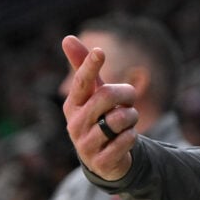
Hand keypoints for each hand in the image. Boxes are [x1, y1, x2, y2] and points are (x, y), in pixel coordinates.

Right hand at [61, 35, 138, 180]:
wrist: (104, 158)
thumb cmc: (99, 116)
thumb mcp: (93, 92)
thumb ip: (83, 66)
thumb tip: (67, 37)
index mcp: (72, 104)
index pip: (82, 82)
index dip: (90, 66)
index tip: (100, 51)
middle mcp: (75, 124)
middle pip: (106, 96)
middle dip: (126, 93)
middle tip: (128, 98)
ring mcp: (86, 145)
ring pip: (121, 119)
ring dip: (131, 117)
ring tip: (125, 122)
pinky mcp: (101, 162)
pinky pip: (127, 139)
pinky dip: (132, 136)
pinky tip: (124, 140)